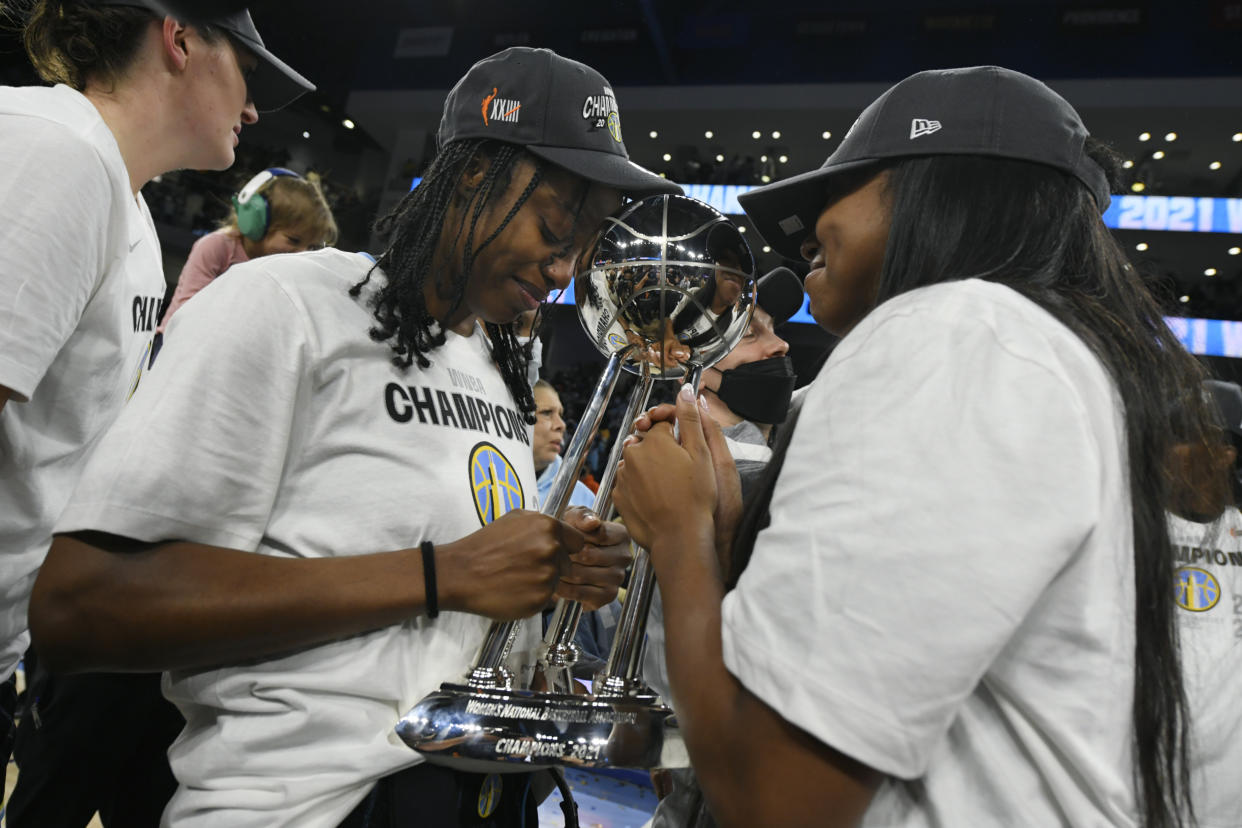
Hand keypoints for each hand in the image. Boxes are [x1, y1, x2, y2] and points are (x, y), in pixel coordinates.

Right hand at [438, 510, 582, 620]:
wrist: (460, 573)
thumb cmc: (484, 545)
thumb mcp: (514, 519)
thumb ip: (541, 523)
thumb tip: (561, 529)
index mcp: (548, 527)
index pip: (577, 541)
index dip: (566, 548)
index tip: (554, 553)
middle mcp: (552, 550)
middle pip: (568, 563)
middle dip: (554, 565)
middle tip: (527, 566)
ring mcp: (547, 576)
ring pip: (557, 581)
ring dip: (542, 581)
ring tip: (517, 578)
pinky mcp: (540, 599)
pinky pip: (545, 598)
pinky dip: (534, 596)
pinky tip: (514, 590)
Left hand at [557, 506, 632, 609]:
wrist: (565, 555)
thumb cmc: (572, 531)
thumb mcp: (574, 517)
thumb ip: (581, 515)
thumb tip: (593, 522)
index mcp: (621, 534)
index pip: (598, 535)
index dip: (576, 535)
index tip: (564, 534)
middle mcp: (624, 556)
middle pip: (588, 556)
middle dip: (565, 554)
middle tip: (551, 552)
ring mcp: (618, 578)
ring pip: (581, 575)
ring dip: (561, 571)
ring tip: (550, 565)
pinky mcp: (607, 596)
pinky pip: (580, 593)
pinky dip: (563, 588)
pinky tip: (556, 581)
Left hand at [630, 391, 742, 566]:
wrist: (680, 536)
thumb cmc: (696, 497)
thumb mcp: (701, 453)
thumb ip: (690, 418)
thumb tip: (684, 390)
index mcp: (654, 440)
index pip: (662, 423)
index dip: (676, 432)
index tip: (685, 446)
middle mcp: (632, 454)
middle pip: (646, 441)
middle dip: (660, 449)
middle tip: (680, 470)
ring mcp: (623, 476)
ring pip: (636, 462)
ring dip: (649, 468)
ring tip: (670, 486)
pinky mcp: (618, 496)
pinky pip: (628, 483)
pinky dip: (640, 486)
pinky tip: (657, 498)